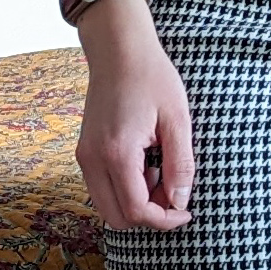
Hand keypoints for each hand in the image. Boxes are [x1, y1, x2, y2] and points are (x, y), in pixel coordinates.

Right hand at [73, 0, 193, 230]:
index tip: (186, 211)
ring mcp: (84, 156)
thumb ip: (180, 165)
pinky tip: (144, 163)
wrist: (118, 49)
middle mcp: (93, 159)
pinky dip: (124, 189)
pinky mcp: (84, 150)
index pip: (137, 210)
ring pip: (107, 206)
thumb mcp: (177, 119)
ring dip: (135, 203)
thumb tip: (180, 202)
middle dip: (148, 215)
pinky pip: (102, 188)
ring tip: (158, 171)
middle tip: (172, 191)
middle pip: (117, 218)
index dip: (164, 220)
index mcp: (117, 153)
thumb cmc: (151, 77)